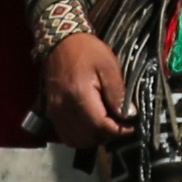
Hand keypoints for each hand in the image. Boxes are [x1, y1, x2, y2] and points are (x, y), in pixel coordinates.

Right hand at [36, 23, 130, 145]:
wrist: (60, 41)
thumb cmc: (87, 51)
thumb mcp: (108, 67)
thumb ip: (118, 93)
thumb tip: (129, 115)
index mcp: (79, 96)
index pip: (100, 126)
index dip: (118, 131)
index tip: (130, 127)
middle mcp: (63, 108)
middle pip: (88, 137)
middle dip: (106, 135)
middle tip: (118, 123)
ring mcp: (54, 112)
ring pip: (76, 140)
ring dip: (93, 137)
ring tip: (105, 124)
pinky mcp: (51, 112)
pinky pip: (66, 135)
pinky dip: (80, 135)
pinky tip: (90, 123)